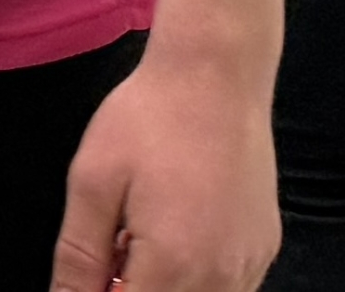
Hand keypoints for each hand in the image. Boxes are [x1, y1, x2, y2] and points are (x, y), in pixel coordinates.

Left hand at [50, 47, 277, 291]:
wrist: (216, 75)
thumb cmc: (148, 120)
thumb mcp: (92, 185)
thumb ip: (79, 258)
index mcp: (174, 266)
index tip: (92, 273)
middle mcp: (223, 277)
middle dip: (130, 291)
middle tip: (111, 253)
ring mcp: (251, 265)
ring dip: (162, 288)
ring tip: (135, 242)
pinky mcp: (265, 248)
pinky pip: (228, 289)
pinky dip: (195, 281)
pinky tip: (169, 239)